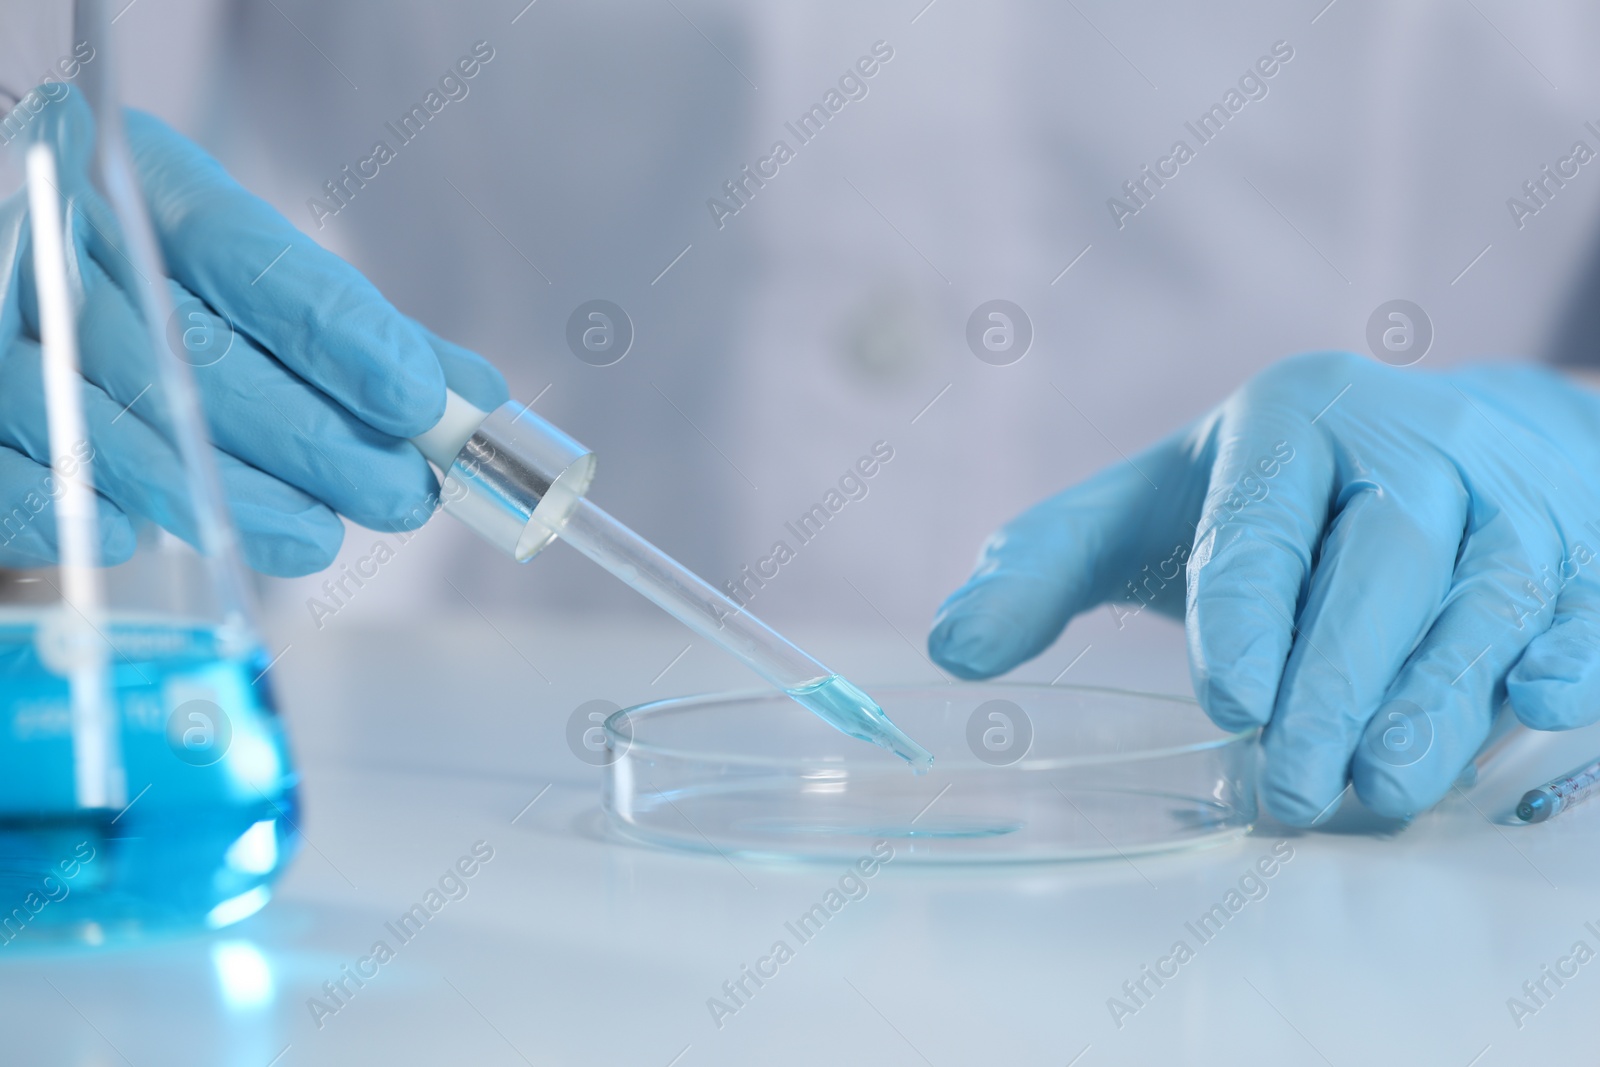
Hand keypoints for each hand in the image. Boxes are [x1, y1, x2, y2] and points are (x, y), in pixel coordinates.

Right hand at [0, 87, 507, 574]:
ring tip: (314, 535)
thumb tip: (472, 400)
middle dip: (306, 433)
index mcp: (137, 182)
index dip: (336, 330)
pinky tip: (141, 537)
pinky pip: (5, 468)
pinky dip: (68, 507)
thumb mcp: (255, 288)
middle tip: (396, 491)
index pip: (242, 250)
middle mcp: (54, 236)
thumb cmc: (162, 293)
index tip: (418, 401)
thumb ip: (360, 339)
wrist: (27, 289)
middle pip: (186, 344)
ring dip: (217, 488)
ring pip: (103, 412)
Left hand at [928, 351, 1599, 824]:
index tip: (1229, 697)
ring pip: (1486, 595)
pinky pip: (1583, 603)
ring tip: (1381, 795)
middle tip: (1291, 789)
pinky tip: (1537, 709)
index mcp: (1297, 419)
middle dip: (1337, 682)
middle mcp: (1412, 442)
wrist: (1438, 441)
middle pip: (1385, 562)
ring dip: (1438, 701)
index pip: (1266, 515)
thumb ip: (1045, 567)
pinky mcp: (1580, 548)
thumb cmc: (1272, 497)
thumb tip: (951, 648)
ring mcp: (1509, 492)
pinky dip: (1568, 657)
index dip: (1250, 606)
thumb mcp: (1151, 508)